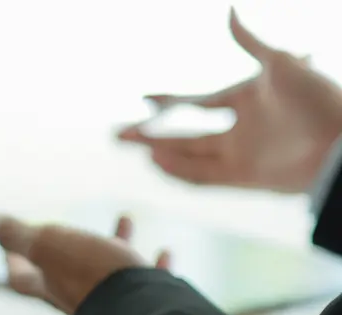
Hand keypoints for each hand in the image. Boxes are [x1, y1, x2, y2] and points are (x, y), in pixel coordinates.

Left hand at [0, 213, 170, 314]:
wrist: (141, 311)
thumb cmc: (90, 274)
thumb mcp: (46, 243)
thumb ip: (16, 234)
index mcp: (48, 283)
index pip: (20, 273)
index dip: (12, 257)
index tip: (9, 245)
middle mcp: (77, 295)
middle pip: (66, 270)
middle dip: (68, 245)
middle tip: (68, 228)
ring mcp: (111, 300)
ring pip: (111, 267)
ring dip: (116, 241)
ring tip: (125, 219)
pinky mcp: (144, 304)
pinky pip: (149, 281)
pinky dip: (155, 265)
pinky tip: (165, 251)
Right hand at [117, 9, 341, 193]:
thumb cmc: (317, 97)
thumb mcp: (280, 64)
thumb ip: (250, 41)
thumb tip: (229, 10)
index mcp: (246, 101)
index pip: (198, 103)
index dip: (170, 101)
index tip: (143, 97)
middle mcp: (239, 130)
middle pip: (185, 135)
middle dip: (150, 134)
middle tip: (118, 134)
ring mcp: (240, 155)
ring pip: (188, 156)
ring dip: (160, 152)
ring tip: (133, 146)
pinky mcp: (244, 178)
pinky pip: (202, 176)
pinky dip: (178, 170)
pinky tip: (156, 161)